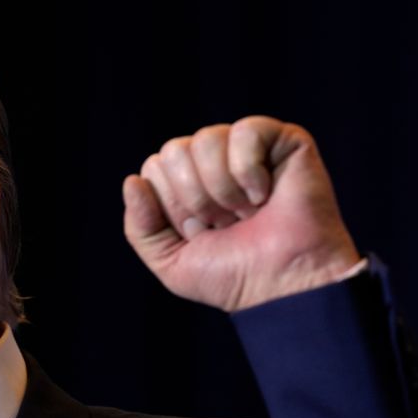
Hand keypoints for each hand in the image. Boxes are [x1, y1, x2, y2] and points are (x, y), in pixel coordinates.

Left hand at [122, 116, 360, 311]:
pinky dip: (249, 170)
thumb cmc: (233, 276)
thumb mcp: (170, 261)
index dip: (172, 207)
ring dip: (221, 189)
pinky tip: (264, 194)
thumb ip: (140, 226)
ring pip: (205, 140)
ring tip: (246, 212)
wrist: (282, 286)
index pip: (153, 168)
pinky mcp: (284, 141)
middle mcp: (214, 161)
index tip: (200, 233)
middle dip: (194, 198)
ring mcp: (248, 149)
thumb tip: (132, 180)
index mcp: (186, 183)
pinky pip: (244, 132)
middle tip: (225, 223)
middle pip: (174, 151)